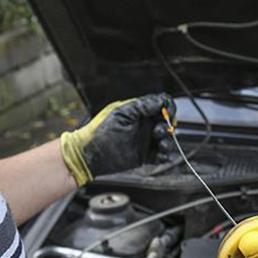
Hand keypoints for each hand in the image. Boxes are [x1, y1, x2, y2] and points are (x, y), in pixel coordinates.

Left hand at [60, 93, 174, 185]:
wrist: (89, 155)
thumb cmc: (98, 133)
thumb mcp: (120, 114)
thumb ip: (140, 107)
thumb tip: (158, 102)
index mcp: (138, 112)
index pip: (160, 104)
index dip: (168, 108)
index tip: (168, 115)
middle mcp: (143, 125)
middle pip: (166, 122)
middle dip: (167, 127)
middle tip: (157, 132)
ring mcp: (144, 140)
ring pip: (165, 139)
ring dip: (167, 142)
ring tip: (160, 145)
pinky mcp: (144, 155)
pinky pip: (160, 155)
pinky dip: (164, 156)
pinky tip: (161, 156)